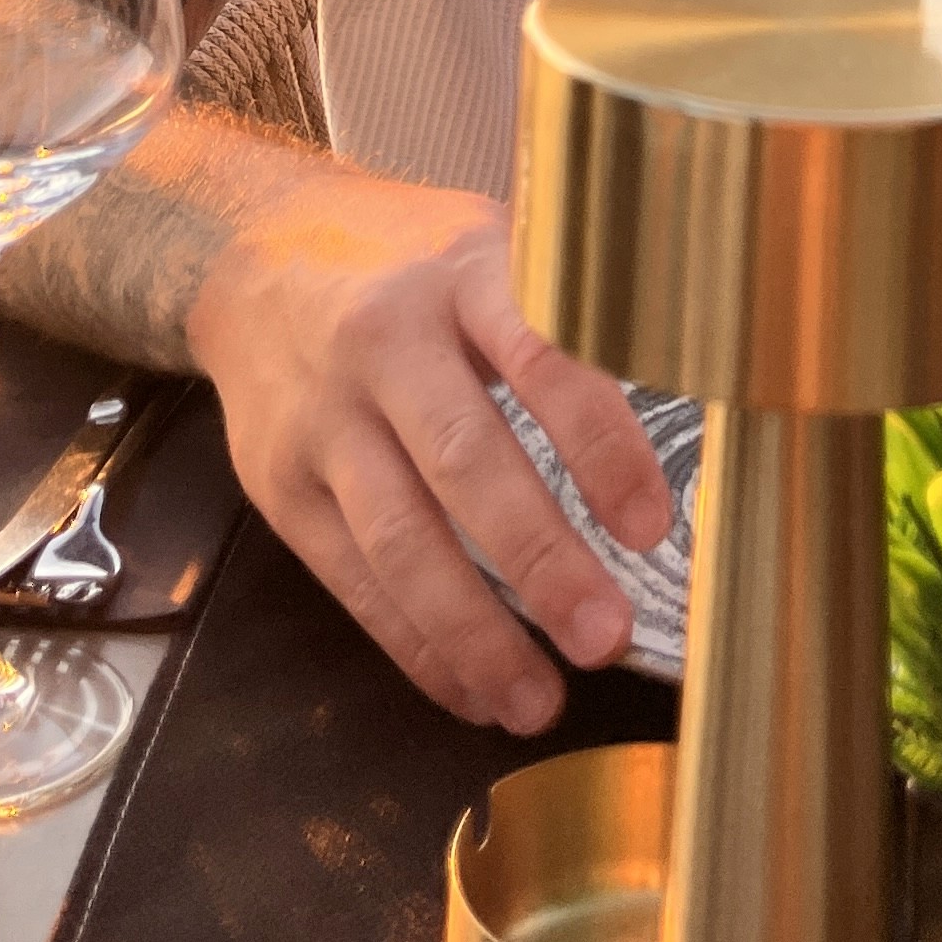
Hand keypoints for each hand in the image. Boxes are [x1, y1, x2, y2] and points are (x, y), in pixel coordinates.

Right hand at [186, 152, 671, 734]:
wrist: (248, 252)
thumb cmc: (404, 260)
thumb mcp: (484, 240)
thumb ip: (565, 309)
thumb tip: (693, 387)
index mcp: (459, 271)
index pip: (539, 354)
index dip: (598, 443)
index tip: (650, 525)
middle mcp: (384, 340)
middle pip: (465, 462)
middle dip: (540, 560)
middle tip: (605, 636)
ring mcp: (324, 418)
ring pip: (400, 540)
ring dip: (474, 633)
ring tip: (539, 700)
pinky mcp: (281, 484)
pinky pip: (353, 579)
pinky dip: (415, 645)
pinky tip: (471, 688)